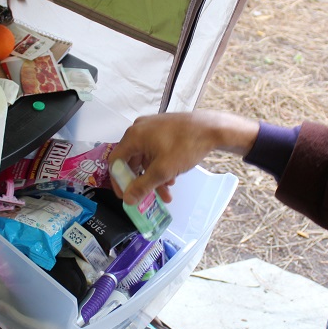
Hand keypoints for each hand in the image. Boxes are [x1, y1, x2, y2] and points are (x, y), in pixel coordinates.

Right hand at [109, 110, 258, 204]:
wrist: (212, 128)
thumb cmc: (185, 146)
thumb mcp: (163, 171)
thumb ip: (143, 186)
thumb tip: (128, 200)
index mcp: (133, 136)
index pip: (116, 161)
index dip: (119, 181)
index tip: (126, 196)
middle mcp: (139, 129)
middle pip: (132, 161)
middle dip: (141, 182)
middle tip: (147, 198)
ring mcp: (152, 128)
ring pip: (146, 158)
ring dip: (154, 177)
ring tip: (167, 192)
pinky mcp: (163, 130)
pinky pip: (155, 151)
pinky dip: (160, 166)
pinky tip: (172, 178)